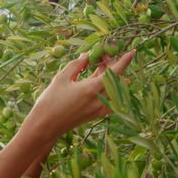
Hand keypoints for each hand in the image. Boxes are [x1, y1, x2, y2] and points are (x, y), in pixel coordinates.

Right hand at [22, 49, 136, 140]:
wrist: (45, 126)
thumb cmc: (50, 100)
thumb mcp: (62, 78)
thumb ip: (77, 64)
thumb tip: (88, 55)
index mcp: (92, 89)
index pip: (115, 72)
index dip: (125, 61)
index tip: (132, 52)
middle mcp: (100, 100)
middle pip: (116, 80)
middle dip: (113, 65)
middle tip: (102, 55)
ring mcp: (99, 109)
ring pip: (114, 90)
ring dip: (111, 76)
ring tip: (98, 66)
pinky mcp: (96, 114)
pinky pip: (109, 99)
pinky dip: (108, 87)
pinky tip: (97, 79)